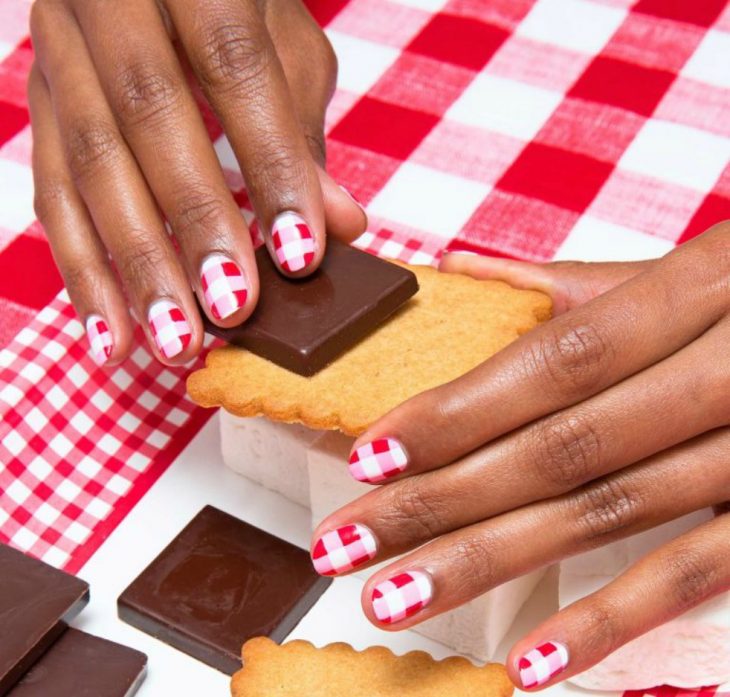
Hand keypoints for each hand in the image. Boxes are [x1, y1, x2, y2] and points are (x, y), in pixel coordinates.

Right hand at [28, 0, 364, 364]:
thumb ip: (303, 130)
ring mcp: (61, 49)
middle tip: (232, 310)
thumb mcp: (284, 46)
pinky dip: (83, 271)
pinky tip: (113, 331)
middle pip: (147, 117)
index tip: (300, 255)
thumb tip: (338, 225)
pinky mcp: (39, 101)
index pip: (234, 66)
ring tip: (173, 340)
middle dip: (193, 225)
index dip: (271, 164)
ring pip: (87, 164)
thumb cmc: (234, 7)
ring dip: (131, 266)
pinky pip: (51, 193)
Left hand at [311, 224, 729, 688]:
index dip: (460, 410)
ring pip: (609, 518)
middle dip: (442, 503)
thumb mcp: (700, 264)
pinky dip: (612, 623)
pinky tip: (531, 664)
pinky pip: (697, 578)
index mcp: (706, 288)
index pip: (556, 359)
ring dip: (493, 566)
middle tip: (343, 546)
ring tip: (396, 600)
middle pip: (562, 449)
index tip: (369, 457)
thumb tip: (454, 273)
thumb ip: (579, 280)